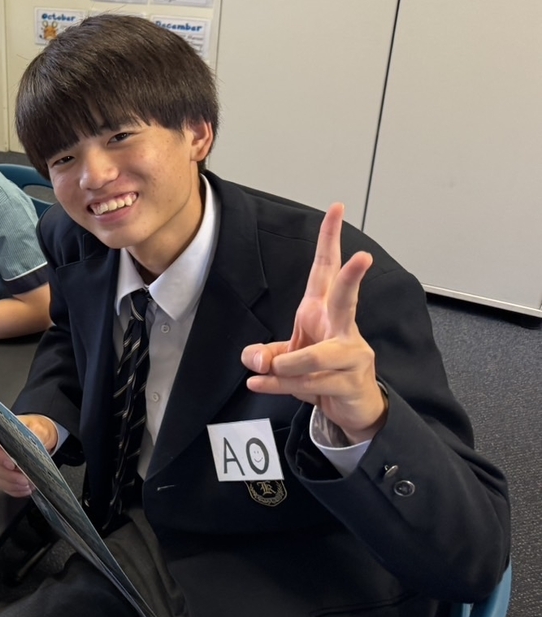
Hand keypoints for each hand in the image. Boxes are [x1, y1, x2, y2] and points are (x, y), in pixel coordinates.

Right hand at [0, 416, 58, 496]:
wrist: (43, 438)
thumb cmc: (38, 430)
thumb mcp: (40, 429)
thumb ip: (34, 436)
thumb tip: (28, 447)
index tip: (12, 465)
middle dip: (8, 475)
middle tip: (25, 479)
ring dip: (11, 484)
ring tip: (28, 484)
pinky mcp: (0, 475)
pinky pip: (1, 486)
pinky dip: (14, 489)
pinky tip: (26, 488)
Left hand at [242, 203, 385, 443]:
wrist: (353, 408)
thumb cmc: (322, 372)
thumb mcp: (287, 358)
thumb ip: (267, 354)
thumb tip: (252, 360)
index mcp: (325, 312)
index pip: (326, 270)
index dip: (329, 240)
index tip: (336, 208)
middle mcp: (343, 328)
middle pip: (347, 298)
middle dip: (353, 277)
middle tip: (363, 256)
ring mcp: (352, 355)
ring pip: (315, 357)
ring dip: (285, 367)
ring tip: (264, 374)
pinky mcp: (350, 383)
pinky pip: (309, 382)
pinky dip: (279, 385)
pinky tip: (259, 385)